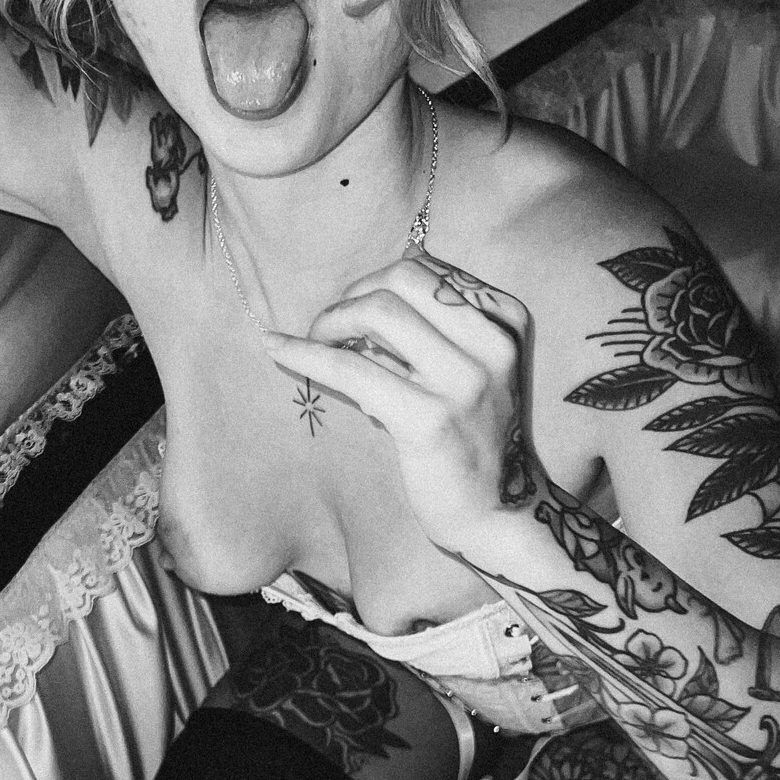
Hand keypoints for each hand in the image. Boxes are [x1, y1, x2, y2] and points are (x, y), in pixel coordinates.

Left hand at [264, 251, 541, 553]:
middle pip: (401, 279)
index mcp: (503, 320)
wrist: (498, 511)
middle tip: (328, 327)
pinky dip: (305, 354)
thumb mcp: (470, 369)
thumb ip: (433, 328)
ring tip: (315, 343)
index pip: (425, 268)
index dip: (375, 282)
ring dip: (330, 321)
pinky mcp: (428, 419)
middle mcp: (491, 343)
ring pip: (376, 312)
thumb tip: (369, 289)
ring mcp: (463, 381)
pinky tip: (276, 349)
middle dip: (352, 295)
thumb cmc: (472, 437)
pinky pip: (351, 368)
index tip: (352, 308)